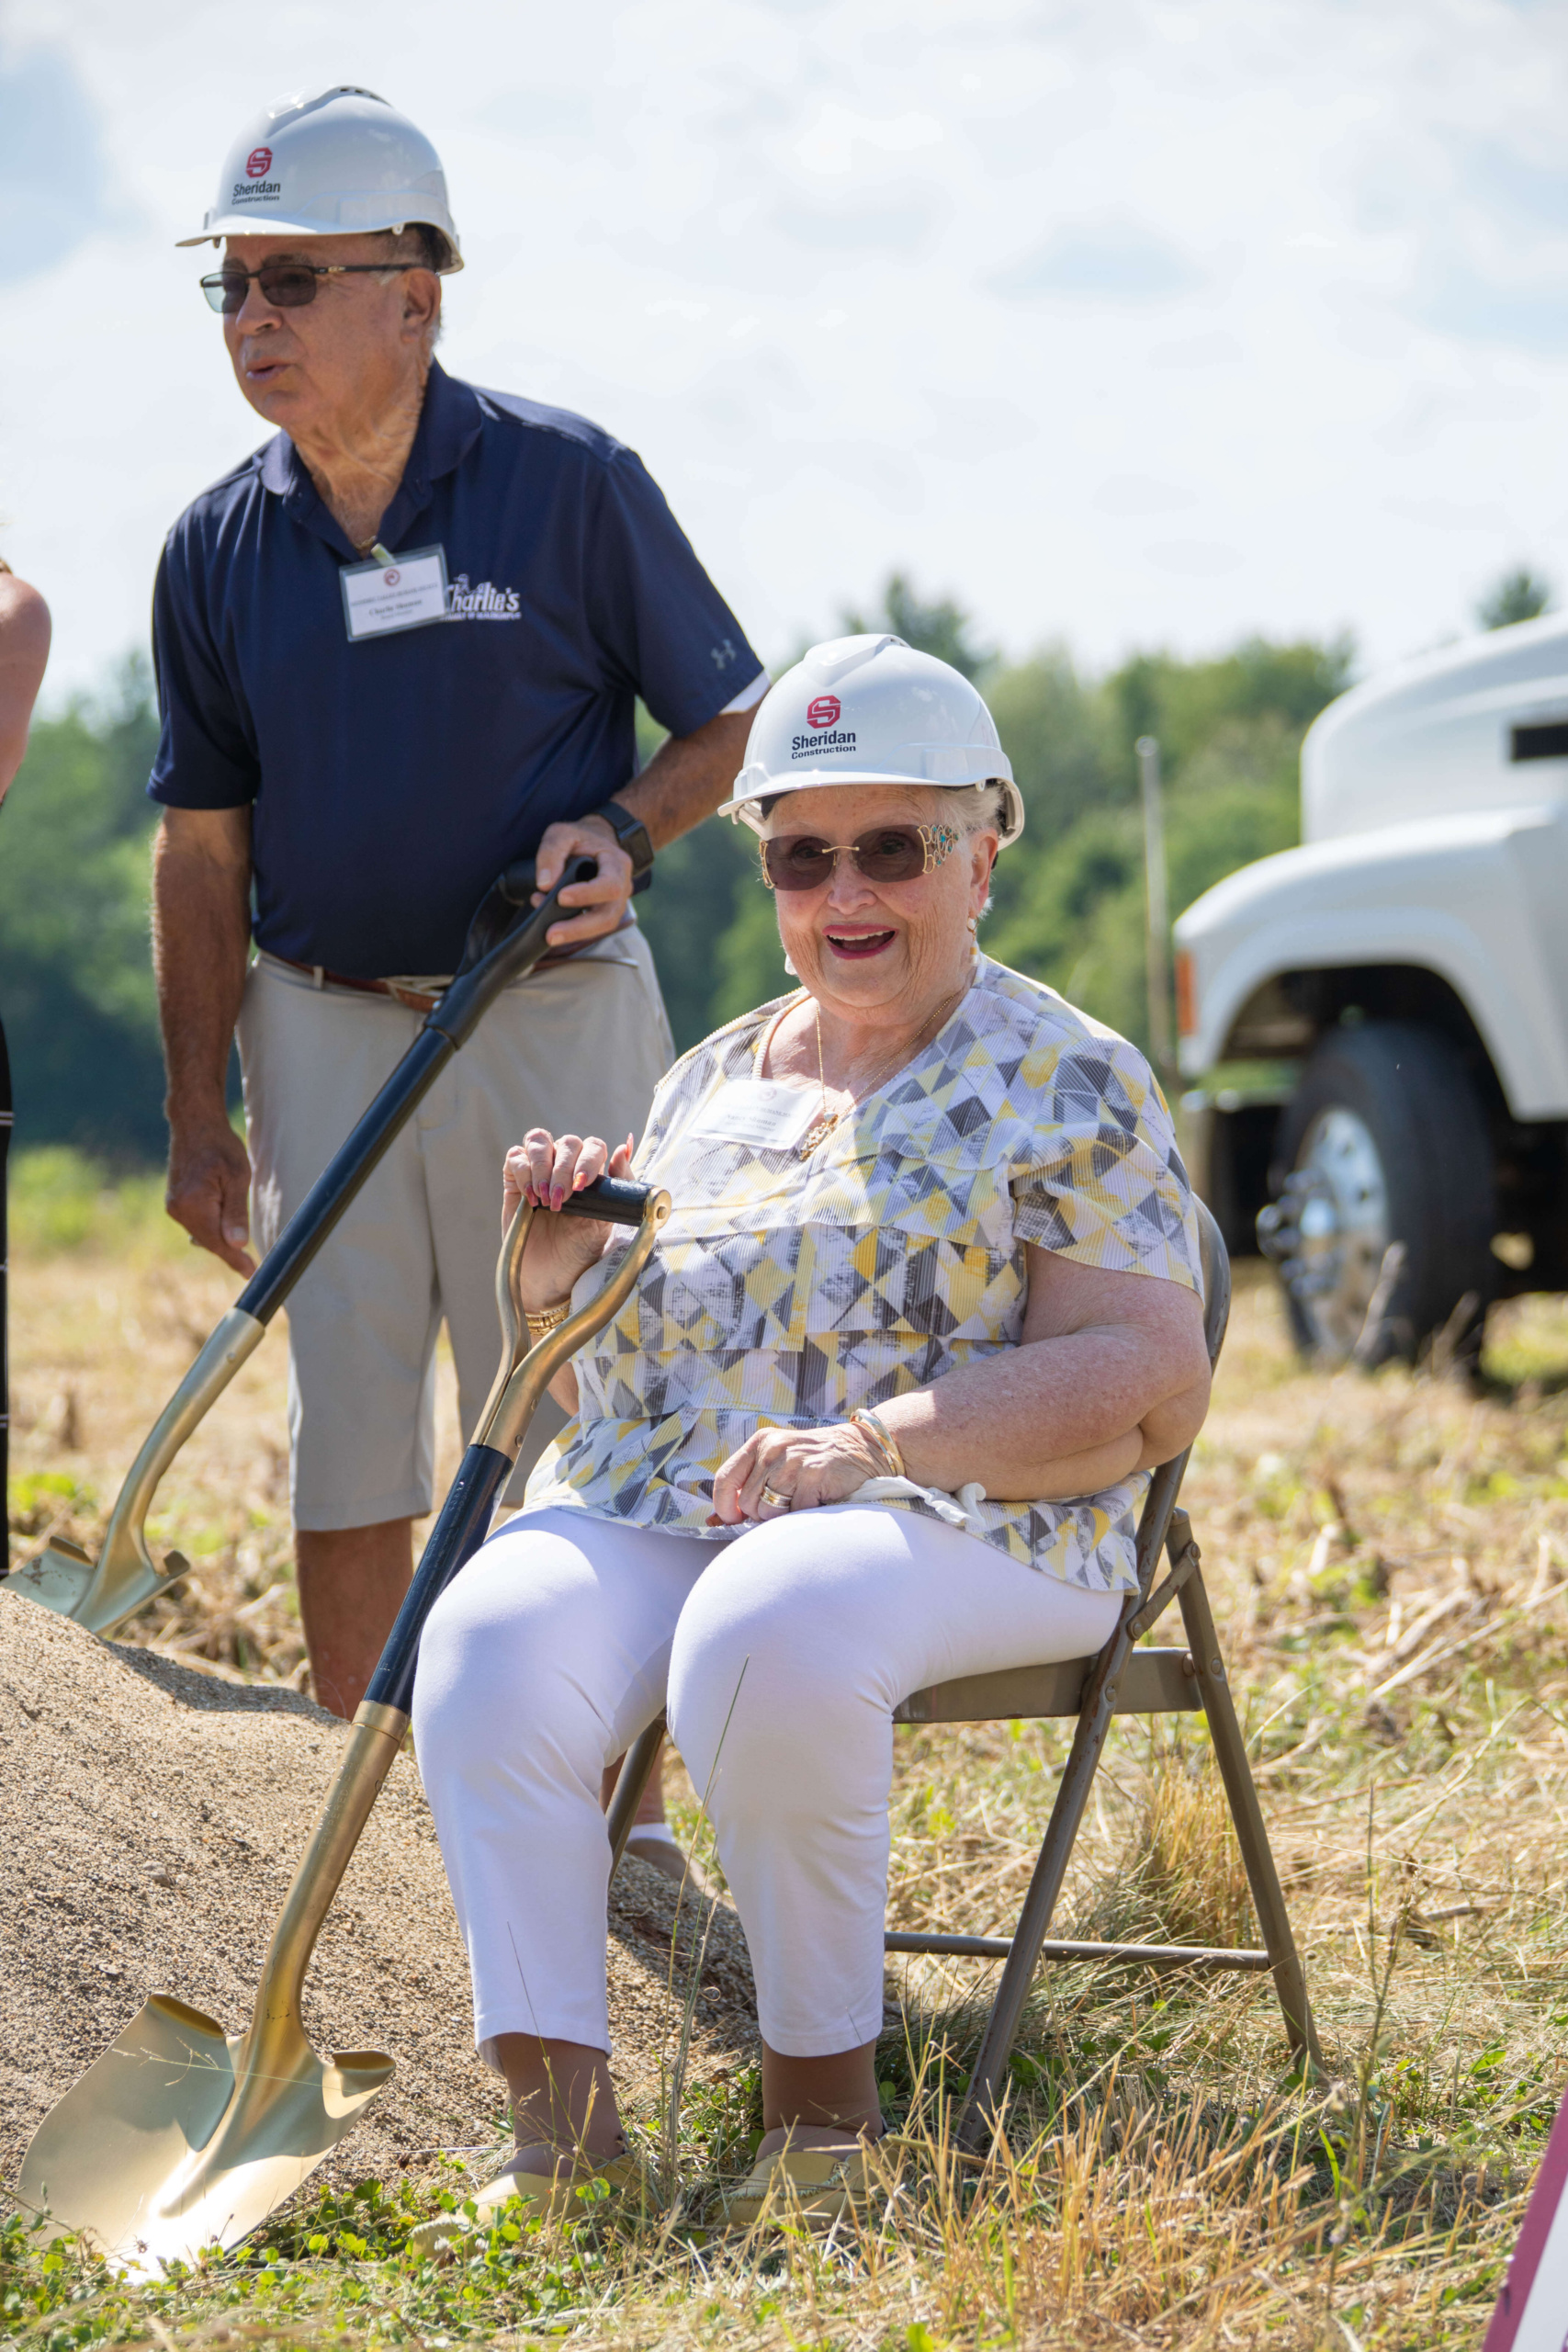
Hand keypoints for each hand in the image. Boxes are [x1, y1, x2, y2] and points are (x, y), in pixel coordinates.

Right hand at [166, 1115, 255, 1275]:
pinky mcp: (175, 1202)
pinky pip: (197, 1223)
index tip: (251, 1275)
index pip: (218, 1243)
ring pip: (203, 1234)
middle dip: (230, 1252)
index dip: (236, 1261)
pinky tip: (226, 1226)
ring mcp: (174, 1206)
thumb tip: (237, 1245)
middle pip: (209, 1242)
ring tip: (241, 1242)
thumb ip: (237, 1212)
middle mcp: (178, 1209)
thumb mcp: (238, 1176)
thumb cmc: (221, 1146)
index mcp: (193, 1204)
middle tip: (252, 1267)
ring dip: (222, 1239)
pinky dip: (212, 1228)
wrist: (195, 1123)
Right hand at [503, 1129, 636, 1309]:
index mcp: (591, 1172)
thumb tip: (623, 1147)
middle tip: (561, 1201)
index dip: (588, 1159)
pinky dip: (523, 1172)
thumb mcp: (606, 1219)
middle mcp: (566, 1165)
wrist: (549, 1275)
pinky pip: (516, 1157)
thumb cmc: (580, 1249)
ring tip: (544, 1199)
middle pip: (567, 1142)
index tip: (582, 1185)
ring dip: (542, 1166)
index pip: (593, 1146)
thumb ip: (618, 1184)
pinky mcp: (514, 1180)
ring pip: (539, 1141)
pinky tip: (530, 1199)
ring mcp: (539, 1170)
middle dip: (564, 1169)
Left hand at [533, 814, 633, 948]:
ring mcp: (617, 903)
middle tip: (551, 935)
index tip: (560, 897)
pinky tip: (553, 926)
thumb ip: (551, 853)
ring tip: (549, 935)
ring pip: (603, 927)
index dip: (587, 894)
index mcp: (617, 863)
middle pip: (608, 916)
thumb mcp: (562, 833)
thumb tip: (544, 885)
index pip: (609, 884)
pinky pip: (594, 928)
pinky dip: (574, 930)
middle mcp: (623, 886)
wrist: (598, 841)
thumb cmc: (580, 838)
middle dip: (579, 928)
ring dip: (575, 934)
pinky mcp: (606, 913)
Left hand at [709, 1420, 891, 1524]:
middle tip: (786, 1504)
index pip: (725, 1479)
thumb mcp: (779, 1462)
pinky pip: (795, 1514)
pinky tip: (818, 1500)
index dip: (724, 1506)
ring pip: (769, 1512)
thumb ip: (749, 1486)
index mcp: (760, 1442)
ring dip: (785, 1516)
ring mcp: (794, 1461)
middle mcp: (774, 1448)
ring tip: (802, 1500)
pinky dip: (806, 1515)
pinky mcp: (814, 1475)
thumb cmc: (816, 1461)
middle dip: (763, 1514)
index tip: (733, 1519)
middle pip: (748, 1502)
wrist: (864, 1449)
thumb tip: (713, 1520)